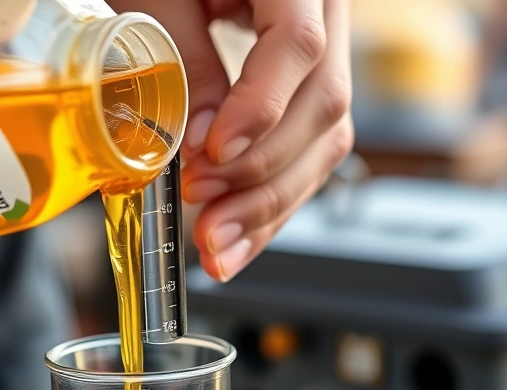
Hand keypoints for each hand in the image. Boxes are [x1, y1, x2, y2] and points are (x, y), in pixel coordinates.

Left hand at [109, 0, 353, 281]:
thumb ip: (179, 57)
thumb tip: (197, 141)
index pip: (299, 44)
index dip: (261, 107)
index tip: (213, 152)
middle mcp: (327, 10)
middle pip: (323, 104)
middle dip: (261, 175)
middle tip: (205, 218)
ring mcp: (327, 49)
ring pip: (324, 139)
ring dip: (270, 204)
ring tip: (219, 248)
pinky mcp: (308, 84)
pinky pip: (307, 146)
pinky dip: (272, 196)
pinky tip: (240, 235)